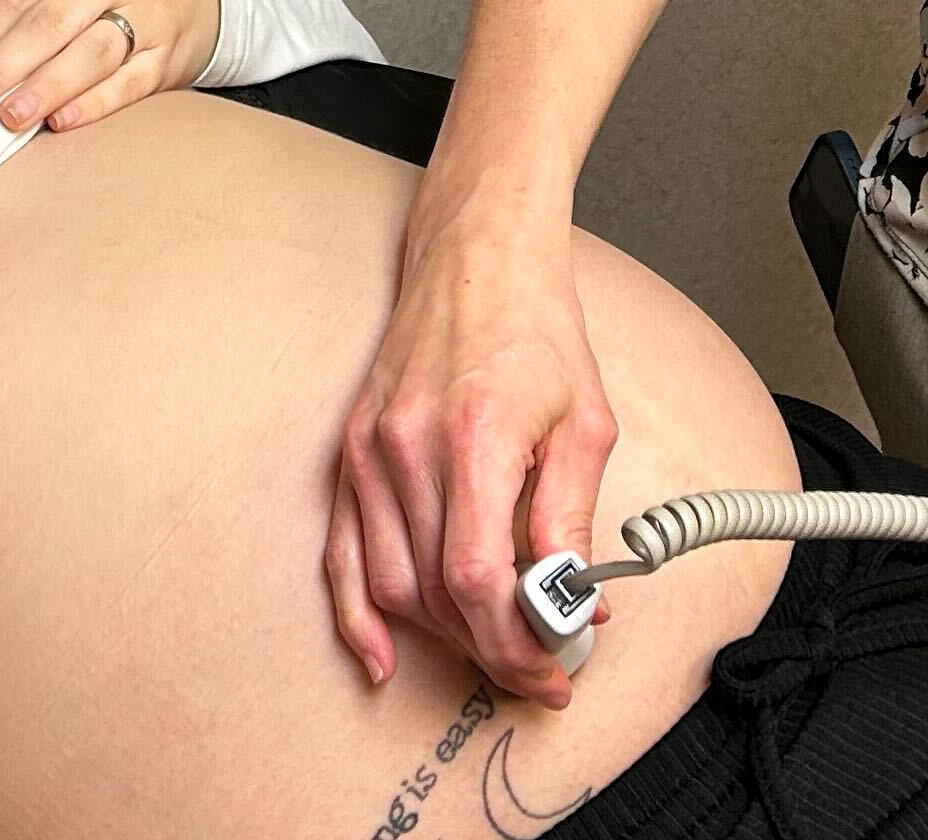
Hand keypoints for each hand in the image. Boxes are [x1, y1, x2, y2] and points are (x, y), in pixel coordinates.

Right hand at [328, 199, 618, 708]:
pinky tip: (382, 656)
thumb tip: (572, 602)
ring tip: (494, 650)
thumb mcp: (585, 422)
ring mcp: (369, 450)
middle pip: (436, 593)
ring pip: (392, 584)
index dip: (517, 642)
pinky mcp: (350, 451)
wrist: (475, 257)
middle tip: (540, 671)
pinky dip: (359, 614)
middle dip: (491, 650)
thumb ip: (571, 517)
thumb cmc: (537, 330)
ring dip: (443, 637)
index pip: (479, 578)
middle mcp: (408, 447)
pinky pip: (342, 552)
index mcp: (475, 436)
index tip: (554, 668)